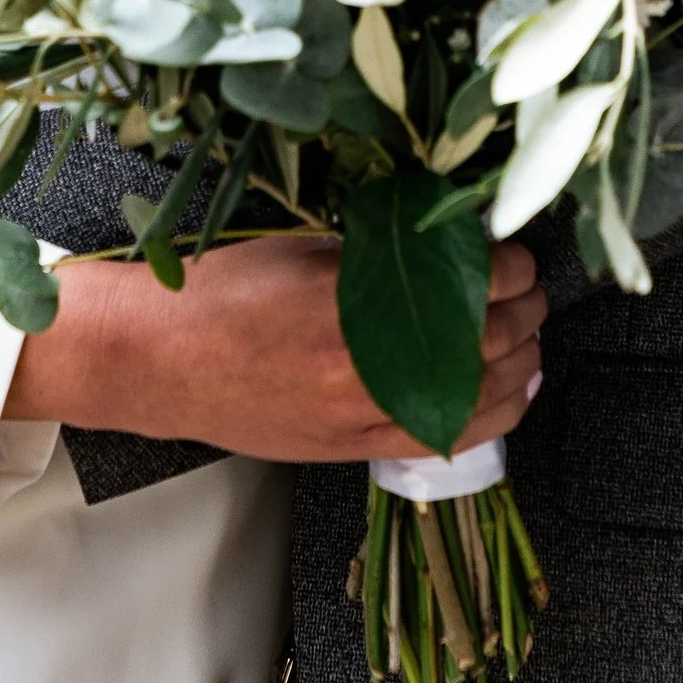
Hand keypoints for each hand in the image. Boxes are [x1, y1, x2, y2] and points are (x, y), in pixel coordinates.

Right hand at [6, 228, 546, 465]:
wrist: (151, 360)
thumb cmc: (212, 295)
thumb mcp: (299, 246)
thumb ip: (375, 248)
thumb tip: (442, 235)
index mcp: (348, 302)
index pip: (465, 283)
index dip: (505, 264)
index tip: (512, 248)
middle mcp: (359, 366)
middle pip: (483, 339)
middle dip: (522, 308)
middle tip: (529, 284)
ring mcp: (357, 414)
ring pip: (476, 393)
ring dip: (519, 358)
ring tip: (530, 331)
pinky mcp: (349, 447)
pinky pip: (445, 436)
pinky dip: (494, 412)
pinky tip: (516, 390)